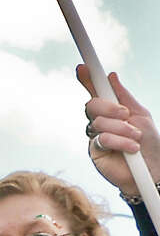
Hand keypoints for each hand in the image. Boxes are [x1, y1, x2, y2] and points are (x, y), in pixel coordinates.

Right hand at [77, 66, 159, 192]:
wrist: (152, 169)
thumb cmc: (149, 143)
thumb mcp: (140, 114)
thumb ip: (124, 97)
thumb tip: (111, 76)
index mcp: (112, 110)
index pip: (96, 92)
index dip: (88, 80)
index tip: (83, 67)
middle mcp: (100, 122)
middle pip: (91, 105)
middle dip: (109, 108)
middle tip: (126, 115)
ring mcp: (95, 137)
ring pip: (98, 122)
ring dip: (122, 129)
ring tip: (136, 138)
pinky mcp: (94, 152)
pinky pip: (102, 139)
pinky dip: (120, 142)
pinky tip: (131, 149)